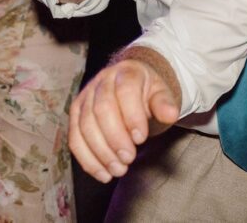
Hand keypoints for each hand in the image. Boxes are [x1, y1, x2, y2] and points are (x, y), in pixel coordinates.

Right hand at [69, 58, 179, 182]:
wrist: (129, 85)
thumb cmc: (146, 92)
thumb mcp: (160, 93)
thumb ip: (164, 103)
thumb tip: (171, 114)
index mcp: (126, 73)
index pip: (125, 91)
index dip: (131, 116)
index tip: (141, 138)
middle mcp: (101, 82)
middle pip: (101, 110)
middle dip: (115, 138)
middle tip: (129, 159)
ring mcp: (85, 97)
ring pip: (85, 126)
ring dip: (100, 153)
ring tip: (118, 170)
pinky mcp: (75, 115)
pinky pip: (75, 139)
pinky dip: (87, 159)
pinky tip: (103, 173)